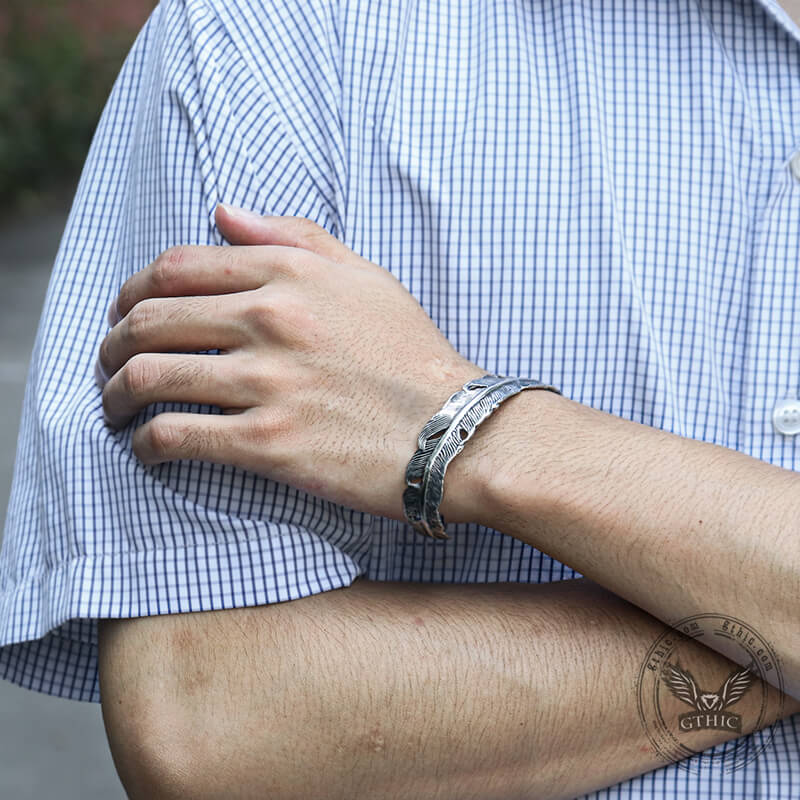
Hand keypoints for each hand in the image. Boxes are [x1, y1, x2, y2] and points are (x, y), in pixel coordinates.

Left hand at [96, 205, 484, 519]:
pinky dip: (146, 443)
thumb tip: (223, 212)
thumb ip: (295, 236)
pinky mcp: (269, 443)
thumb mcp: (365, 279)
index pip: (178, 267)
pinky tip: (148, 448)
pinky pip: (177, 436)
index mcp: (291, 276)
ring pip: (150, 377)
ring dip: (116, 394)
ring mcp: (270, 383)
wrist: (454, 430)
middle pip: (150, 320)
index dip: (134, 289)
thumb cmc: (411, 356)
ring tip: (115, 407)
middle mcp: (273, 321)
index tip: (125, 314)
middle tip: (108, 364)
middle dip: (111, 343)